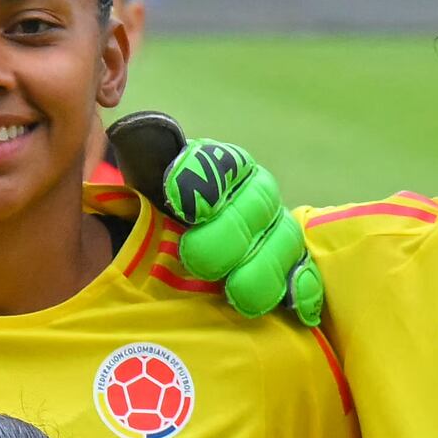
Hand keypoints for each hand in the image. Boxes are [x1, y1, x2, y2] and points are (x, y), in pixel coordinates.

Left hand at [111, 115, 323, 323]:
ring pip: (283, 240)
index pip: (220, 163)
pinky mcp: (289, 271)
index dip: (202, 179)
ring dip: (262, 267)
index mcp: (219, 169)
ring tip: (236, 292)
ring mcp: (275, 233)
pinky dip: (301, 290)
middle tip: (197, 258)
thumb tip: (133, 131)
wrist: (163, 269)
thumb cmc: (150, 225)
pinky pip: (303, 277)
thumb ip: (141, 161)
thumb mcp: (140, 191)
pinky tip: (296, 307)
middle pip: (257, 203)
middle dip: (228, 231)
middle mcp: (254, 196)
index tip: (178, 200)